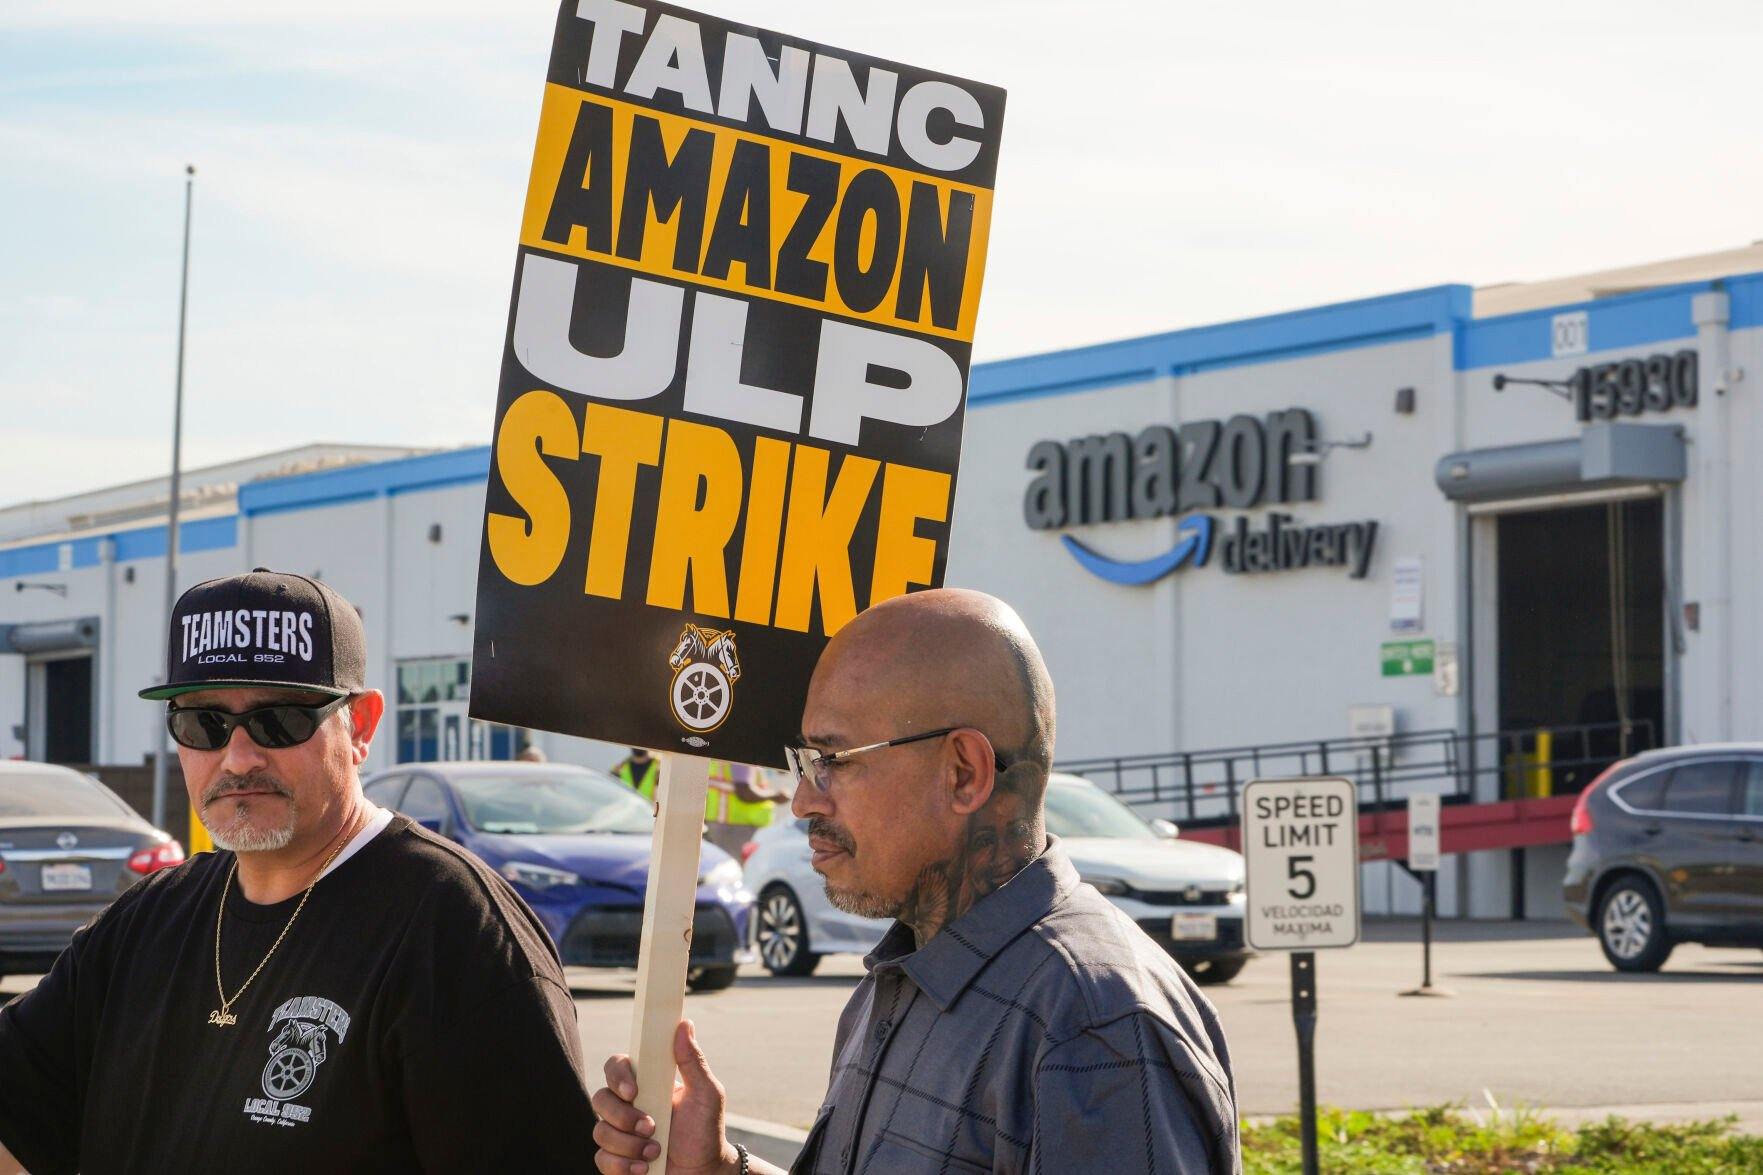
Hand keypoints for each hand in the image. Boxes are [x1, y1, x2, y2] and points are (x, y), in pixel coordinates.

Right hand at [593, 1019, 737, 1174]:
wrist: (704, 1170)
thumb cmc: (706, 1129)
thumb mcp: (706, 1094)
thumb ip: (693, 1061)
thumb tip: (684, 1024)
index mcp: (646, 1083)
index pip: (616, 1066)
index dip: (618, 1076)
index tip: (634, 1092)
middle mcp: (628, 1105)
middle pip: (600, 1098)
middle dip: (624, 1117)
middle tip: (651, 1127)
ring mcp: (619, 1132)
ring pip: (599, 1131)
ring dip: (628, 1145)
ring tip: (654, 1151)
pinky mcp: (616, 1159)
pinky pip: (601, 1159)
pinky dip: (622, 1166)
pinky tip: (644, 1168)